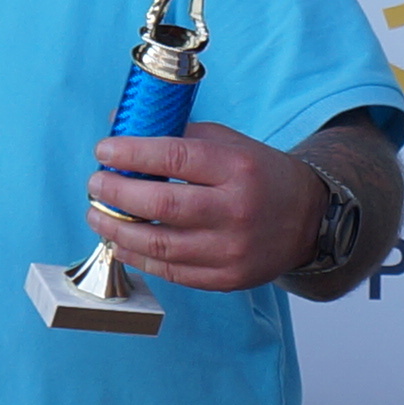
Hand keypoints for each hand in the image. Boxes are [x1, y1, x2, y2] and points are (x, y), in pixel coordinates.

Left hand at [86, 123, 315, 294]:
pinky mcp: (225, 278)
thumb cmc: (259, 176)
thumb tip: (121, 126)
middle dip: (117, 193)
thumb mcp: (230, 145)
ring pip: (160, 243)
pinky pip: (170, 270)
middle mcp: (236, 210)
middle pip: (162, 204)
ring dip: (117, 229)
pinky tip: (119, 241)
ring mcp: (231, 249)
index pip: (175, 156)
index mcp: (238, 168)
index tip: (103, 151)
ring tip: (97, 214)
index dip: (132, 153)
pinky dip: (137, 256)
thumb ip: (179, 135)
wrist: (307, 220)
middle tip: (95, 184)